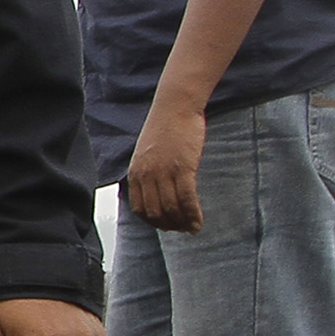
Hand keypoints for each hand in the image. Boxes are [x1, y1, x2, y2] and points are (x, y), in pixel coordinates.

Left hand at [124, 103, 207, 232]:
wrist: (176, 106)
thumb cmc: (165, 127)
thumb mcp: (146, 152)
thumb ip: (147, 172)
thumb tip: (156, 192)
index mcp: (135, 172)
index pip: (139, 209)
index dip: (153, 222)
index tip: (165, 225)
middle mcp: (146, 175)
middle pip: (156, 213)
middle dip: (170, 226)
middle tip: (183, 229)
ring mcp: (163, 172)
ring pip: (172, 209)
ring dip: (183, 223)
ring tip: (192, 228)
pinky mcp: (182, 168)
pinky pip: (187, 199)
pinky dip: (193, 215)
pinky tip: (199, 221)